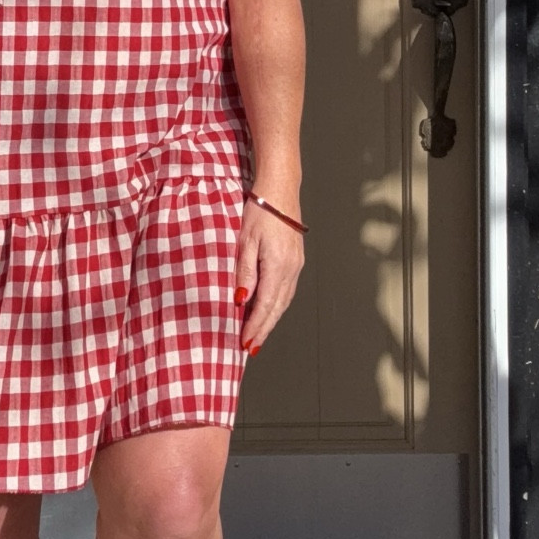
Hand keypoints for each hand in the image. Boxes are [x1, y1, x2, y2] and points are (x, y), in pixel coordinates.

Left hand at [233, 195, 304, 354]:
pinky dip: (277, 305)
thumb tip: (242, 301)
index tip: (244, 343)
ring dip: (271, 320)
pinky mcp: (296, 260)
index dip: (255, 326)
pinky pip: (287, 290)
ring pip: (284, 301)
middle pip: (277, 308)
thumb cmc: (260, 211)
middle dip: (263, 330)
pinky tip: (269, 310)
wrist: (280, 191)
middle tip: (250, 348)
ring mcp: (296, 265)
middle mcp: (291, 269)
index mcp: (277, 266)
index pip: (265, 305)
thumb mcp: (245, 241)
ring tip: (258, 335)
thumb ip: (245, 272)